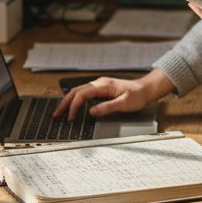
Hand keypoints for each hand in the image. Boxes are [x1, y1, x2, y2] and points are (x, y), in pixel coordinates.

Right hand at [52, 68, 175, 120]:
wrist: (145, 90)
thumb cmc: (137, 95)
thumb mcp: (124, 103)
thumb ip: (108, 107)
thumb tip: (91, 112)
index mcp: (103, 85)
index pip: (82, 94)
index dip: (74, 106)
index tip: (70, 118)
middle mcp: (99, 83)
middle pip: (75, 92)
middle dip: (64, 103)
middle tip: (55, 116)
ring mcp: (99, 86)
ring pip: (78, 92)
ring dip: (68, 102)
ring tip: (60, 113)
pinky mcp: (100, 90)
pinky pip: (83, 94)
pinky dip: (75, 101)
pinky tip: (72, 107)